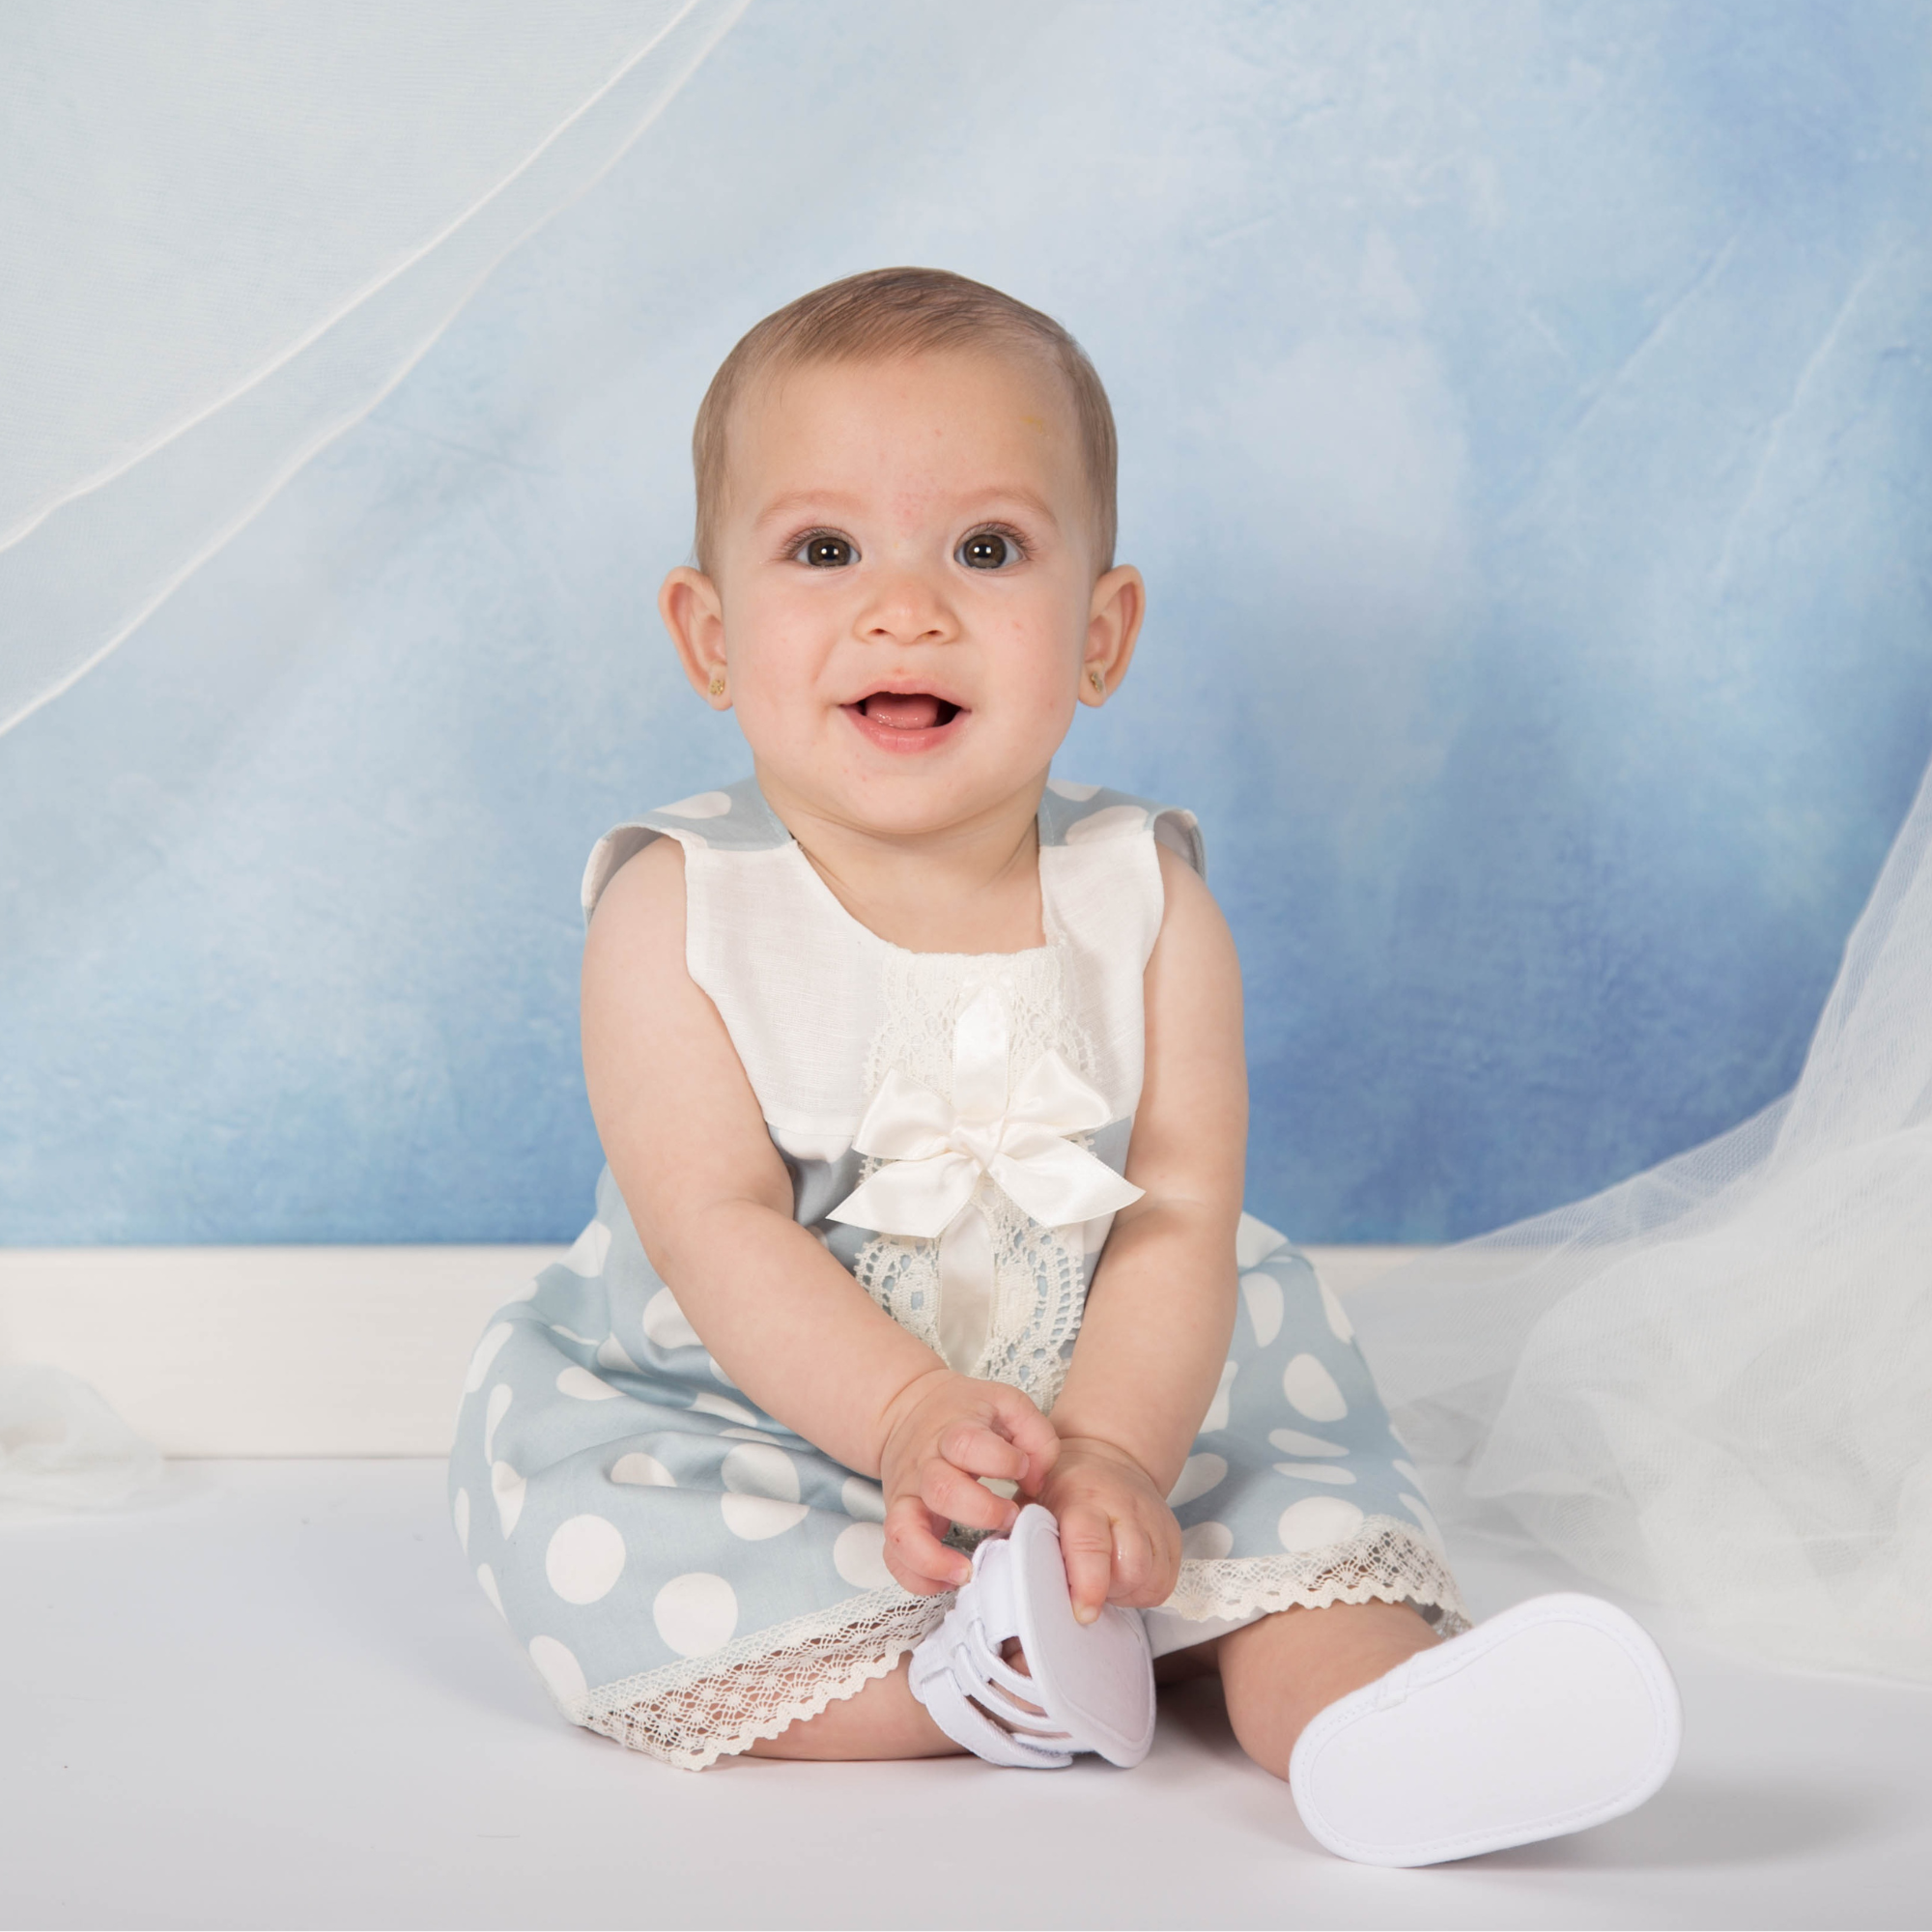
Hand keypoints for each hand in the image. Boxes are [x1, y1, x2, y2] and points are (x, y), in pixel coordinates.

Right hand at [875, 1369, 1058, 1595]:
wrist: (908, 1410)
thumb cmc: (964, 1412)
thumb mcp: (1005, 1403)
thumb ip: (1035, 1434)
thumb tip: (1036, 1480)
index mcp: (953, 1431)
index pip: (967, 1443)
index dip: (1002, 1460)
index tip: (1022, 1469)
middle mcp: (925, 1465)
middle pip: (942, 1490)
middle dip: (983, 1512)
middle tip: (1009, 1517)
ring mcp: (907, 1496)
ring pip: (905, 1530)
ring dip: (936, 1558)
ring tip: (968, 1570)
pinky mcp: (899, 1520)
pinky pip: (895, 1556)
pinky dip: (915, 1576)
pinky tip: (947, 1580)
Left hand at [1035, 1436, 1181, 1623]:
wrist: (1106, 1459)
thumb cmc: (1061, 1489)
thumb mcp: (1033, 1502)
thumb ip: (1021, 1539)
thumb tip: (1008, 1587)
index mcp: (1083, 1498)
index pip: (1091, 1544)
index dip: (1088, 1584)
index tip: (1081, 1612)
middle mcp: (1125, 1506)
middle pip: (1132, 1567)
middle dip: (1109, 1592)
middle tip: (1086, 1585)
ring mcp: (1154, 1520)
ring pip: (1153, 1579)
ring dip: (1127, 1593)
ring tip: (1104, 1579)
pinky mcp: (1173, 1535)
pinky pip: (1166, 1583)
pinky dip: (1144, 1590)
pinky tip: (1124, 1578)